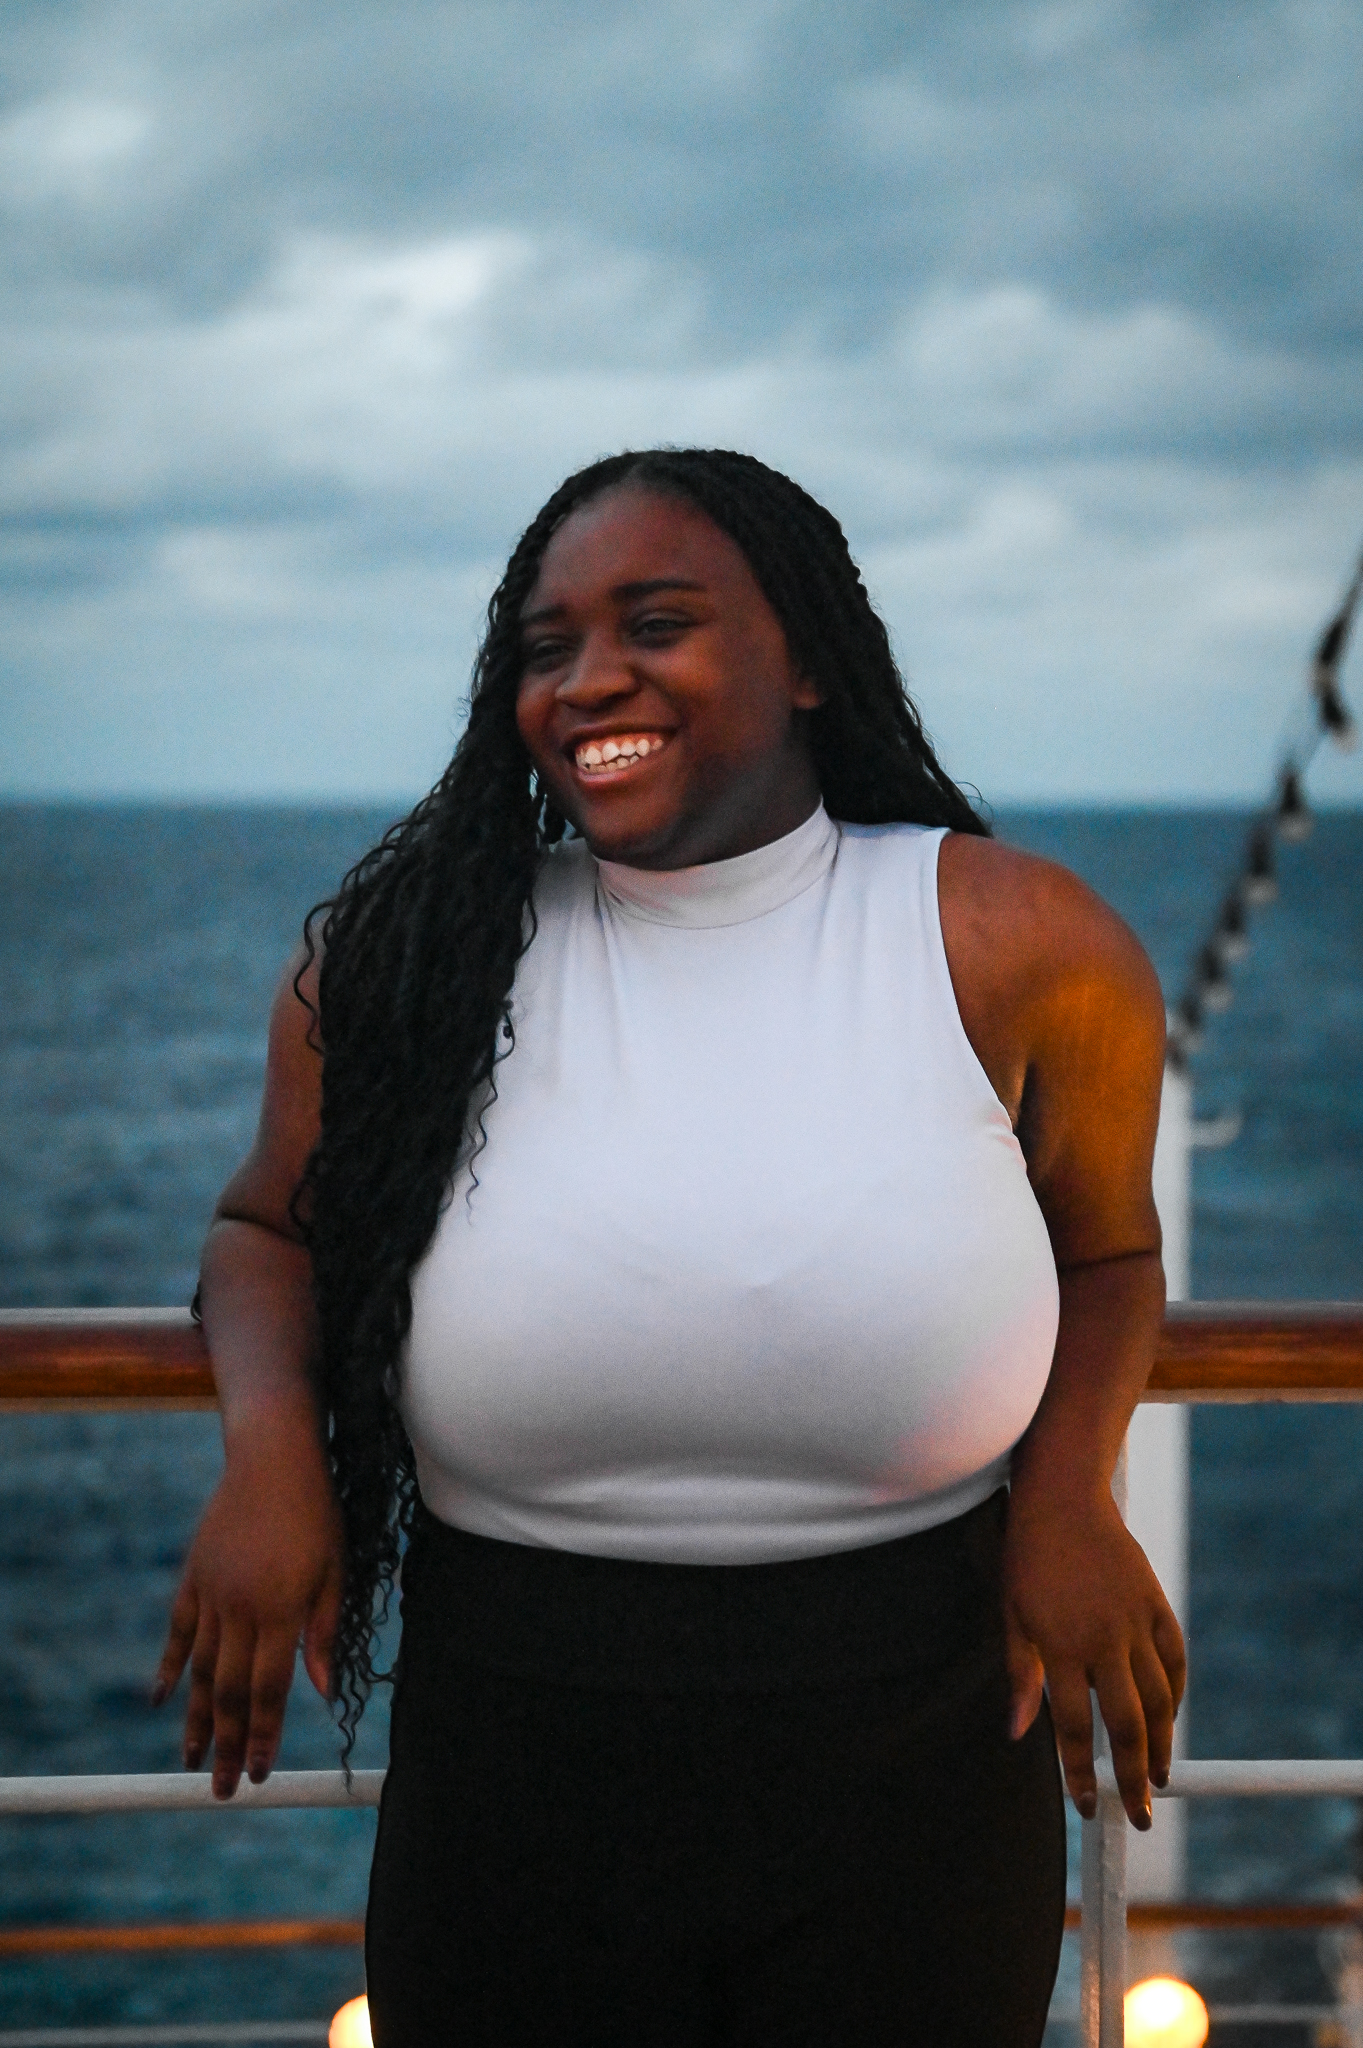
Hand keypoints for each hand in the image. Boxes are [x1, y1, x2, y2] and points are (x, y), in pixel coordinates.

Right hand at [153, 1429, 343, 1798]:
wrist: (272, 1456)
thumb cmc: (317, 1512)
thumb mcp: (335, 1569)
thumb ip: (324, 1631)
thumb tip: (321, 1692)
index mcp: (280, 1609)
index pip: (268, 1690)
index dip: (262, 1735)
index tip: (260, 1773)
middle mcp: (239, 1608)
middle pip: (229, 1691)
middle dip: (226, 1745)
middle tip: (223, 1789)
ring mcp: (211, 1592)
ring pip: (199, 1669)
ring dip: (197, 1719)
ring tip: (192, 1760)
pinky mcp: (194, 1576)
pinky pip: (178, 1631)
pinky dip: (170, 1667)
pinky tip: (163, 1700)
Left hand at [1002, 1487, 1185, 1829]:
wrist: (1063, 1498)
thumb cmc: (1027, 1559)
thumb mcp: (1010, 1615)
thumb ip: (1020, 1676)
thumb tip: (1018, 1735)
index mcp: (1061, 1647)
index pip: (1074, 1729)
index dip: (1080, 1774)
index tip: (1085, 1808)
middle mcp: (1103, 1640)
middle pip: (1127, 1726)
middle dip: (1134, 1777)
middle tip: (1138, 1815)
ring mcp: (1135, 1622)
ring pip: (1159, 1699)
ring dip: (1162, 1744)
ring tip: (1160, 1776)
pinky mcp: (1155, 1604)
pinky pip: (1175, 1659)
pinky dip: (1177, 1692)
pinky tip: (1171, 1715)